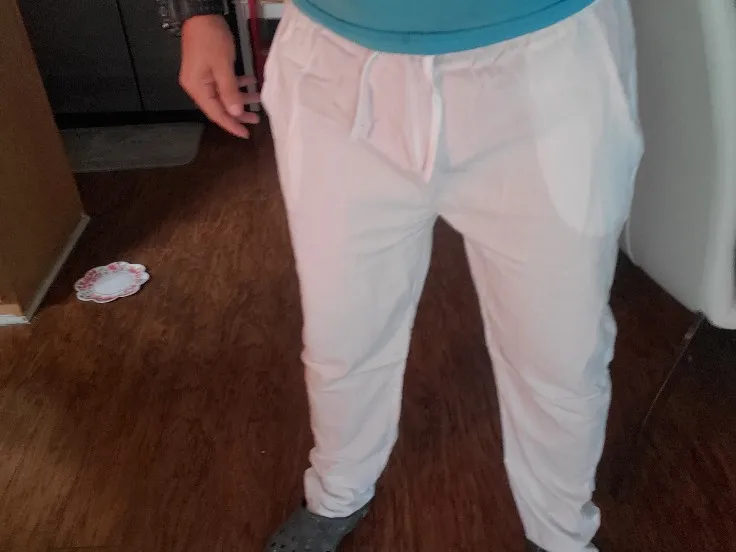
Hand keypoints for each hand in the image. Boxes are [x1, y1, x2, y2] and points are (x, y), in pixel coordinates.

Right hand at [179, 15, 259, 137]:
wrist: (201, 14)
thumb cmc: (211, 39)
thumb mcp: (223, 66)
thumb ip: (229, 91)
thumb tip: (235, 113)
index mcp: (197, 88)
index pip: (215, 113)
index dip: (231, 125)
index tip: (245, 134)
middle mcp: (197, 86)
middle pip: (219, 106)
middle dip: (238, 113)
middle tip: (256, 119)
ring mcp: (202, 77)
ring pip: (223, 95)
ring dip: (240, 97)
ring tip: (257, 99)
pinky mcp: (207, 69)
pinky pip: (223, 82)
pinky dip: (236, 84)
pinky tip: (249, 81)